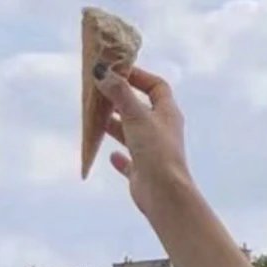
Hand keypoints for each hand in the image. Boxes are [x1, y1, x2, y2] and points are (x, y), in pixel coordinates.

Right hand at [93, 64, 191, 214]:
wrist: (164, 194)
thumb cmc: (155, 150)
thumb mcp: (136, 115)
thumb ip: (119, 92)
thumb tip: (102, 71)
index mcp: (168, 114)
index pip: (157, 86)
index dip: (139, 76)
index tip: (117, 71)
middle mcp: (162, 132)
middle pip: (141, 110)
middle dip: (121, 101)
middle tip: (100, 94)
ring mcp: (154, 153)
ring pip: (133, 134)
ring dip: (116, 127)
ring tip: (98, 120)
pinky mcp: (144, 173)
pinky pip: (131, 162)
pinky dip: (121, 158)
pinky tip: (111, 155)